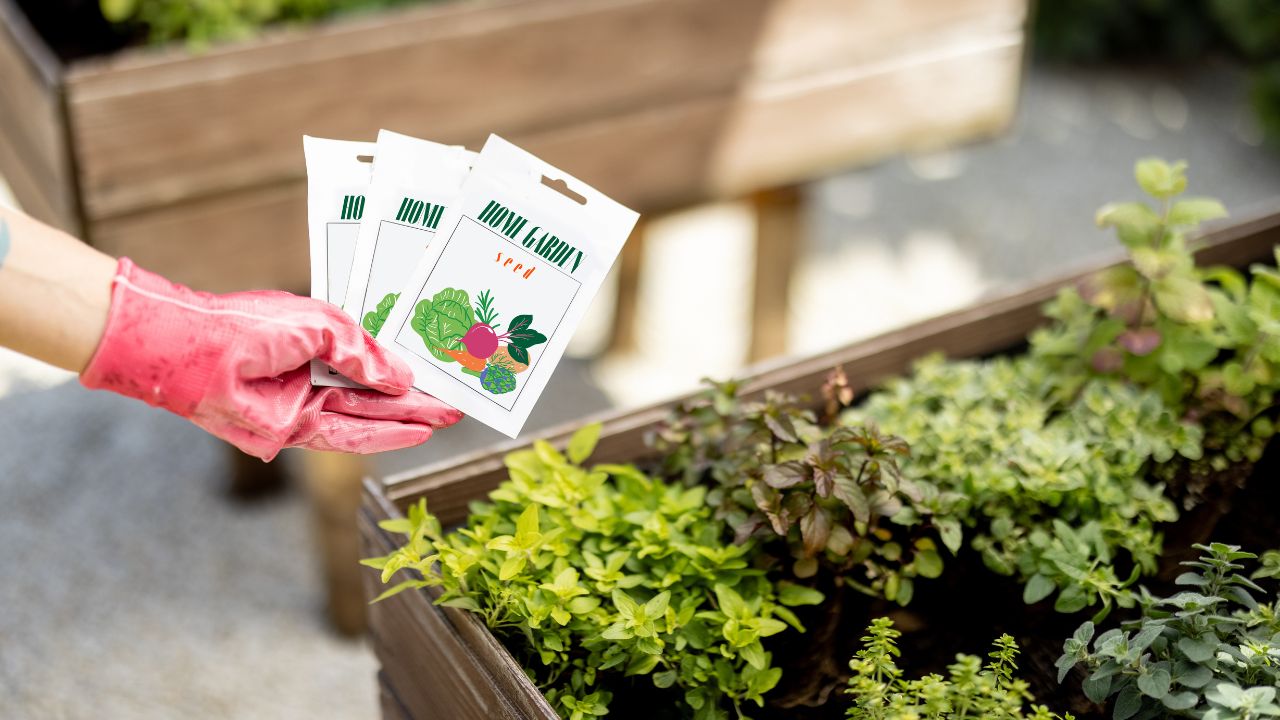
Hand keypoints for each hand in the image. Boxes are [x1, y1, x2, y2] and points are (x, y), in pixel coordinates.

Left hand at [81, 259, 460, 459]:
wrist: (197, 351)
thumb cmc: (251, 324)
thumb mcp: (321, 325)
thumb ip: (363, 353)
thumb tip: (400, 379)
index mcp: (318, 343)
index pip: (371, 359)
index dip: (405, 368)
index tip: (439, 372)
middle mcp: (314, 375)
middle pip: (375, 393)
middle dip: (416, 399)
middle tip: (456, 403)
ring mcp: (306, 405)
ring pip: (367, 417)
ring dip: (407, 419)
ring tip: (445, 418)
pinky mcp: (296, 431)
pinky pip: (347, 436)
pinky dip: (382, 437)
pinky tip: (414, 433)